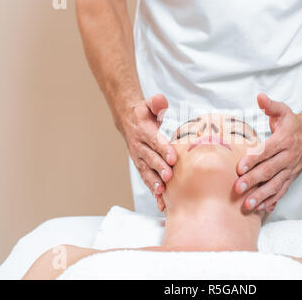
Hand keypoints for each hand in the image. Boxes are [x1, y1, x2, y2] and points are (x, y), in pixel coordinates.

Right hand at [119, 94, 176, 211]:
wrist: (128, 121)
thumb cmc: (144, 114)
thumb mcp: (149, 104)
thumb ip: (156, 103)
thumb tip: (160, 100)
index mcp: (144, 131)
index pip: (154, 140)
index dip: (163, 149)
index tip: (173, 158)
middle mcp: (139, 146)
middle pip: (150, 158)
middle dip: (160, 168)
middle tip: (170, 176)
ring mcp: (139, 158)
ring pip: (146, 172)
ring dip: (154, 183)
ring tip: (162, 193)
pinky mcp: (141, 166)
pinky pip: (146, 179)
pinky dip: (153, 190)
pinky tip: (160, 201)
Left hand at [234, 93, 301, 212]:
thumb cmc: (292, 123)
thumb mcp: (282, 111)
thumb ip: (270, 105)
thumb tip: (259, 96)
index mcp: (283, 140)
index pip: (266, 151)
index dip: (253, 159)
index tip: (240, 168)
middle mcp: (288, 157)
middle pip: (269, 170)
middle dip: (253, 181)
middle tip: (238, 188)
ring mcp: (290, 169)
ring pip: (276, 185)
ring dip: (261, 196)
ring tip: (248, 204)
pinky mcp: (291, 177)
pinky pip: (282, 191)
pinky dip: (272, 200)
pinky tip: (262, 208)